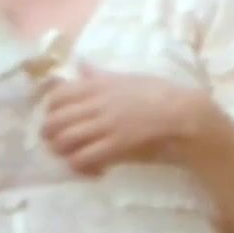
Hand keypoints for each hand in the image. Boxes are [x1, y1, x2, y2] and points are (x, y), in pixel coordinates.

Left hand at [41, 64, 204, 175]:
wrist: (183, 113)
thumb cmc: (160, 93)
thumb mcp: (126, 76)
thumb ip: (100, 74)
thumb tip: (81, 62)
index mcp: (97, 84)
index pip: (57, 95)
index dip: (50, 110)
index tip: (56, 119)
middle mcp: (96, 103)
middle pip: (54, 120)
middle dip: (50, 134)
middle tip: (58, 144)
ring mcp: (104, 124)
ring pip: (64, 140)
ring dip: (63, 152)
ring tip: (73, 158)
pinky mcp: (114, 144)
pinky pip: (83, 158)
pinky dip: (81, 167)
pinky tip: (93, 169)